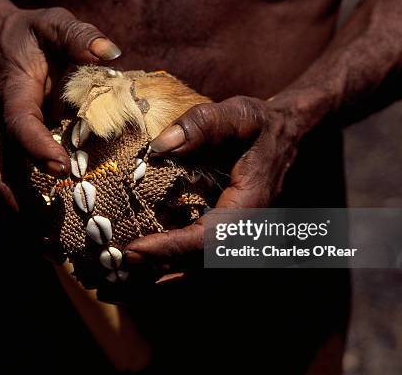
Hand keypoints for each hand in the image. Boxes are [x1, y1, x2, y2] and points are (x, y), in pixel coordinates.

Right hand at [0, 0, 120, 213]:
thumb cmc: (30, 34)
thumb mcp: (53, 22)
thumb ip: (78, 34)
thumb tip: (111, 54)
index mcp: (13, 95)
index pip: (20, 125)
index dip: (37, 148)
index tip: (62, 168)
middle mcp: (4, 126)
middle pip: (6, 172)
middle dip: (28, 204)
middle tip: (55, 234)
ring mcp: (6, 143)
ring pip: (6, 186)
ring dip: (26, 217)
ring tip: (54, 249)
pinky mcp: (13, 151)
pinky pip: (15, 184)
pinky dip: (28, 210)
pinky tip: (52, 233)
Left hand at [124, 95, 302, 274]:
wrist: (289, 137)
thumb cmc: (262, 126)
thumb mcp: (239, 114)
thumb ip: (202, 124)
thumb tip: (158, 146)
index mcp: (250, 207)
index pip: (208, 239)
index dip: (170, 248)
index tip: (133, 250)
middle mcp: (247, 233)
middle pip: (200, 268)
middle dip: (155, 275)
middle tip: (112, 277)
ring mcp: (240, 240)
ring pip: (200, 275)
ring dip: (159, 283)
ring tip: (117, 286)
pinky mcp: (230, 240)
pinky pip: (201, 266)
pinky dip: (171, 273)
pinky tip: (141, 276)